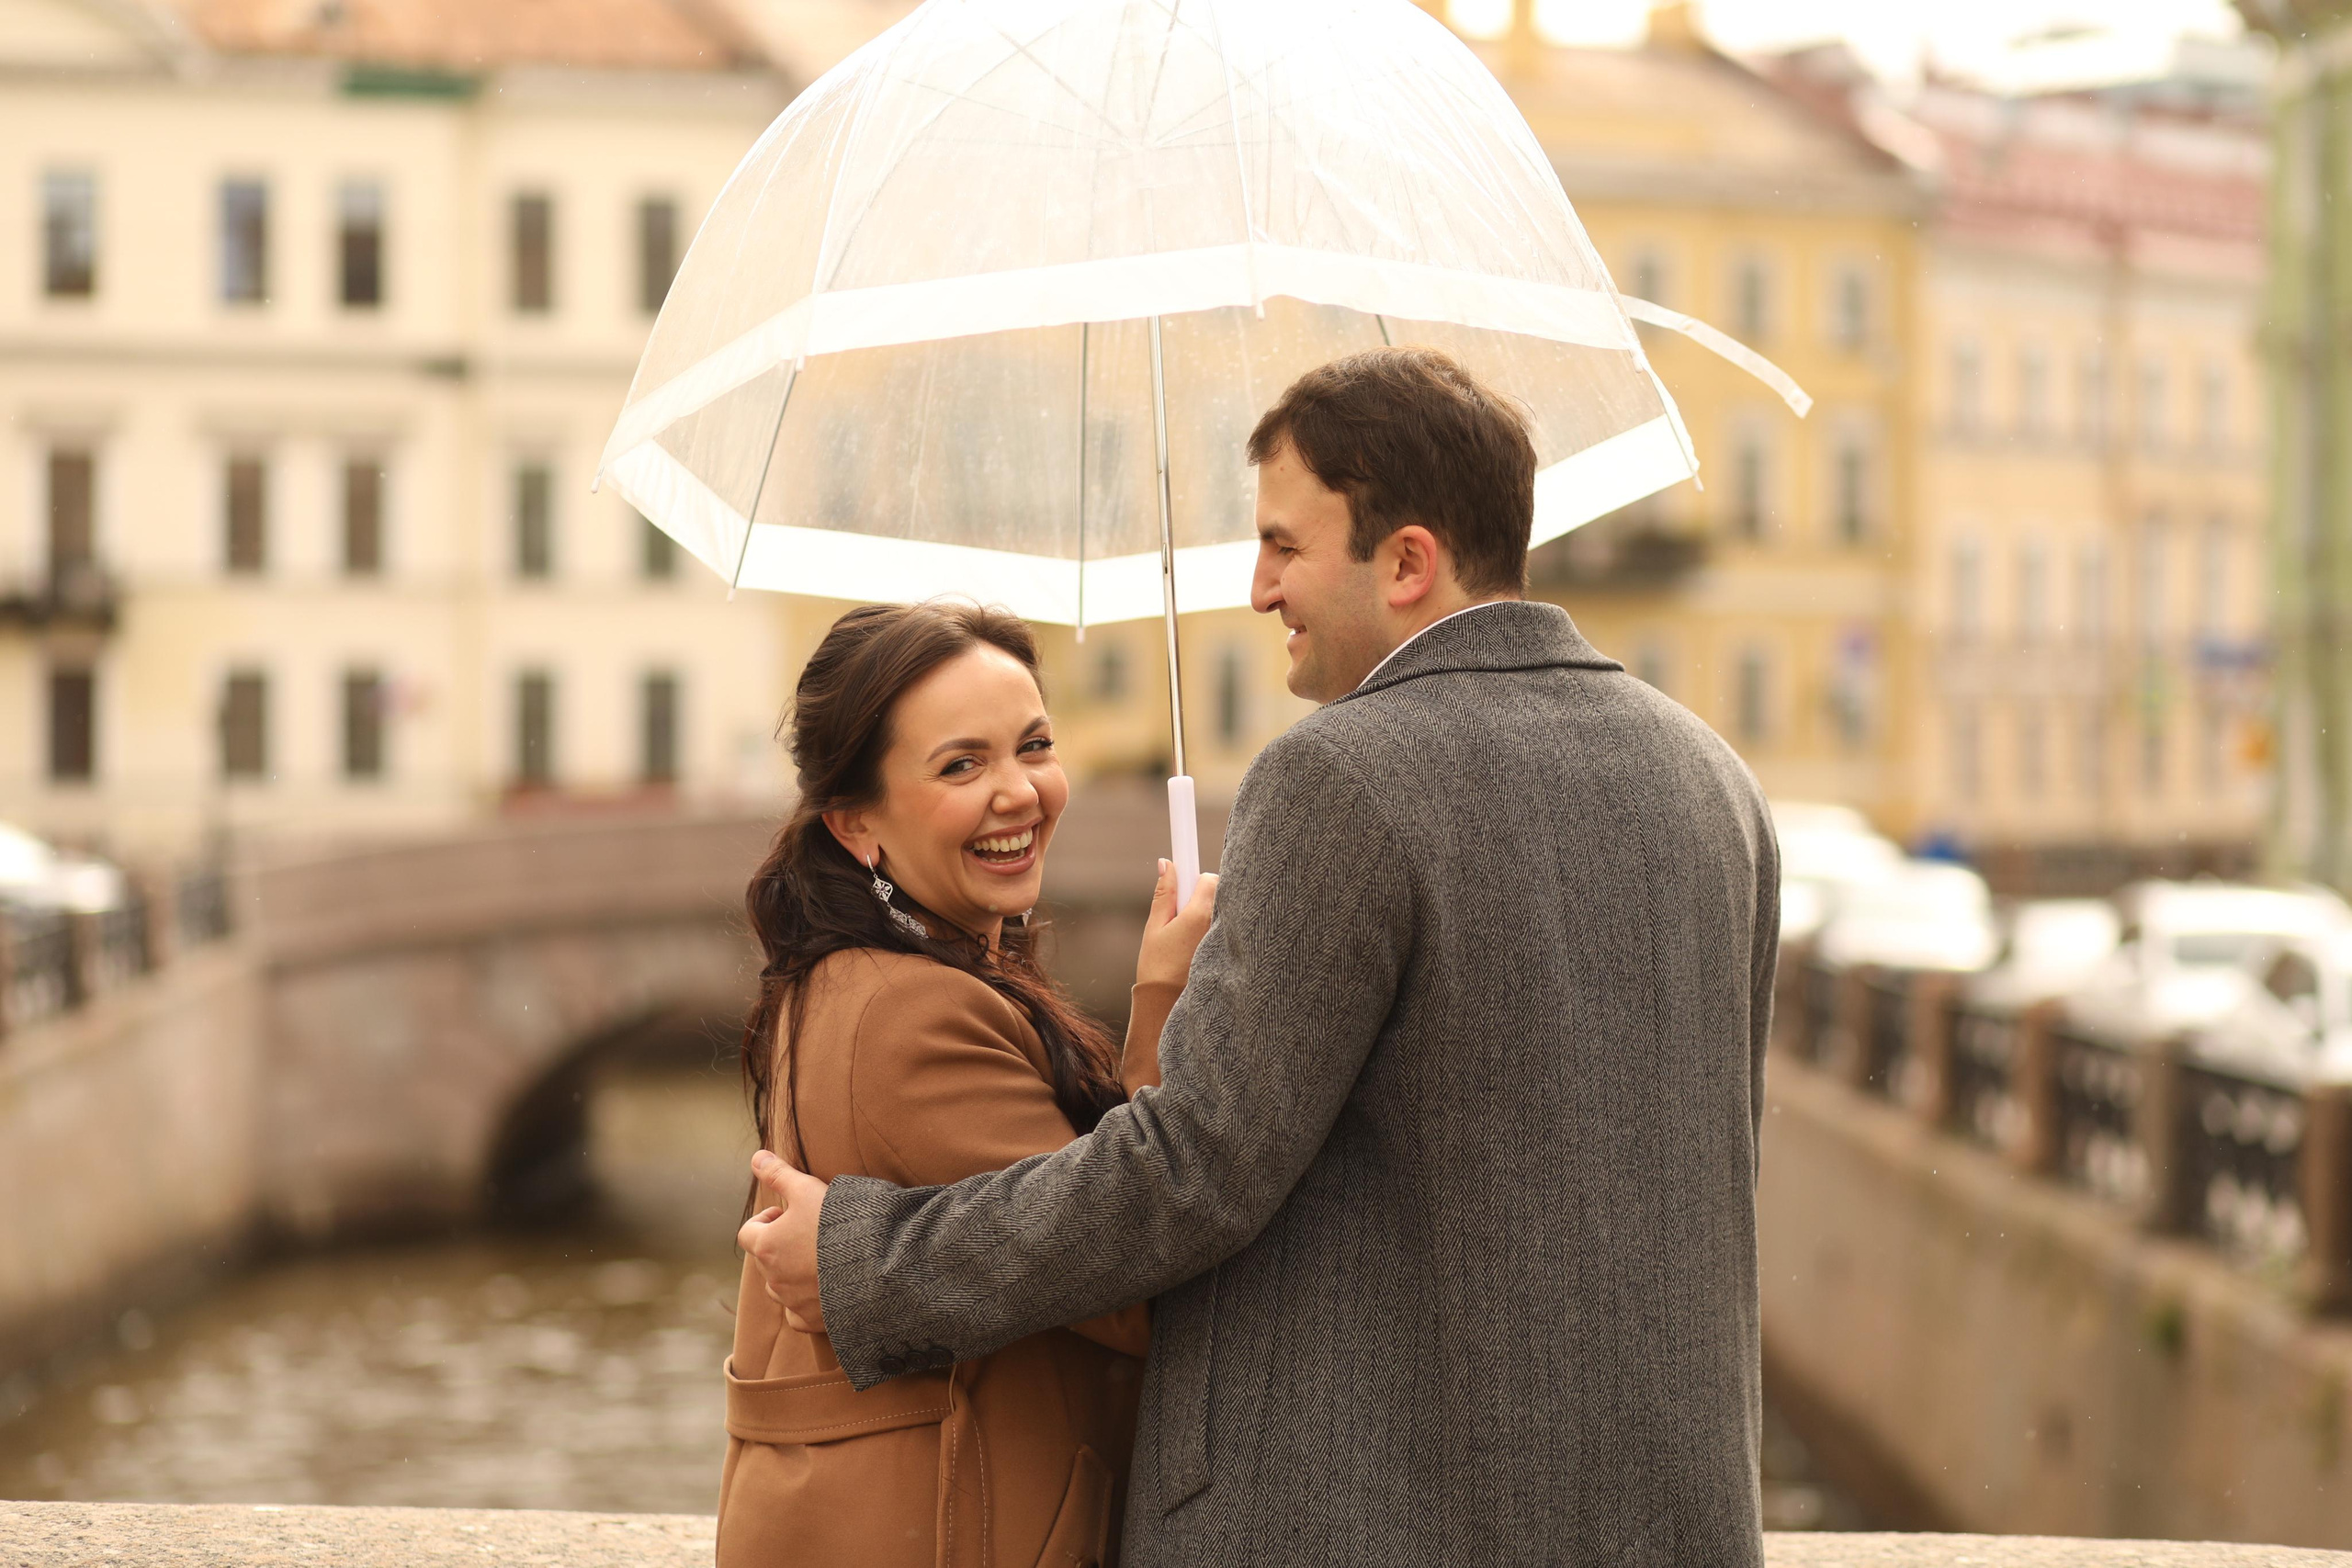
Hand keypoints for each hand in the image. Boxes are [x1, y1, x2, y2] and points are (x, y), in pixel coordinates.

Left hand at [736, 1149, 829, 1331]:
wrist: (874, 1266)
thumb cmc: (837, 1225)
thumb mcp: (808, 1189)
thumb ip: (779, 1174)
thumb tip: (756, 1156)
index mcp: (766, 1247)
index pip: (748, 1232)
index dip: (767, 1219)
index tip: (790, 1213)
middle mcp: (773, 1278)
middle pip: (765, 1259)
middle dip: (781, 1245)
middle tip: (811, 1232)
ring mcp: (791, 1302)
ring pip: (780, 1287)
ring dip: (792, 1273)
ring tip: (820, 1259)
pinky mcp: (812, 1320)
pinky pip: (797, 1315)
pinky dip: (804, 1303)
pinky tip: (822, 1290)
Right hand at [1135, 858, 1218, 992]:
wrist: (1167, 1004)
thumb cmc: (1157, 967)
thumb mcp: (1155, 926)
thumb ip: (1163, 893)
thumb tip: (1166, 863)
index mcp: (1199, 914)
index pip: (1209, 877)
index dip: (1195, 877)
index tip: (1185, 878)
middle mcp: (1218, 924)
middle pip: (1218, 892)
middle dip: (1202, 895)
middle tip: (1182, 913)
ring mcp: (1226, 938)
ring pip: (1222, 910)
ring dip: (1208, 912)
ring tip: (1188, 934)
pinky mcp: (1229, 950)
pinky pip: (1225, 928)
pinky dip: (1213, 929)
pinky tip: (1196, 946)